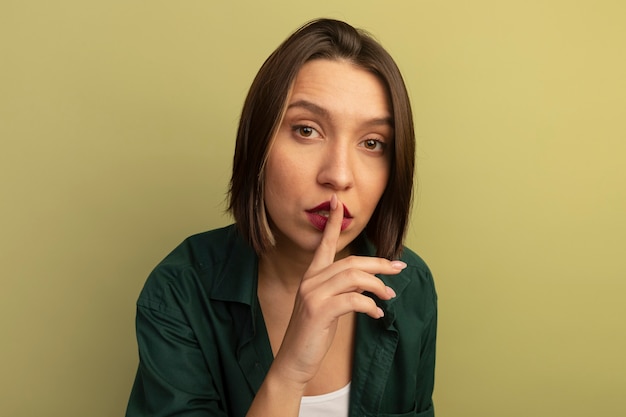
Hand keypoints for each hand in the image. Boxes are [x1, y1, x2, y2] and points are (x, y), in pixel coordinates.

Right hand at [272, 194, 406, 386]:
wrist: (294, 361)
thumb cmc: (313, 333)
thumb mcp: (326, 305)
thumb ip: (342, 288)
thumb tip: (367, 280)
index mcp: (311, 276)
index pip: (324, 243)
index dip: (332, 223)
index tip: (338, 202)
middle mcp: (310, 280)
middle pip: (351, 261)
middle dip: (379, 263)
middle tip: (399, 268)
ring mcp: (312, 295)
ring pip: (354, 277)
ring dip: (378, 285)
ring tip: (390, 295)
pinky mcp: (318, 311)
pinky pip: (353, 299)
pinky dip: (370, 305)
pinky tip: (377, 314)